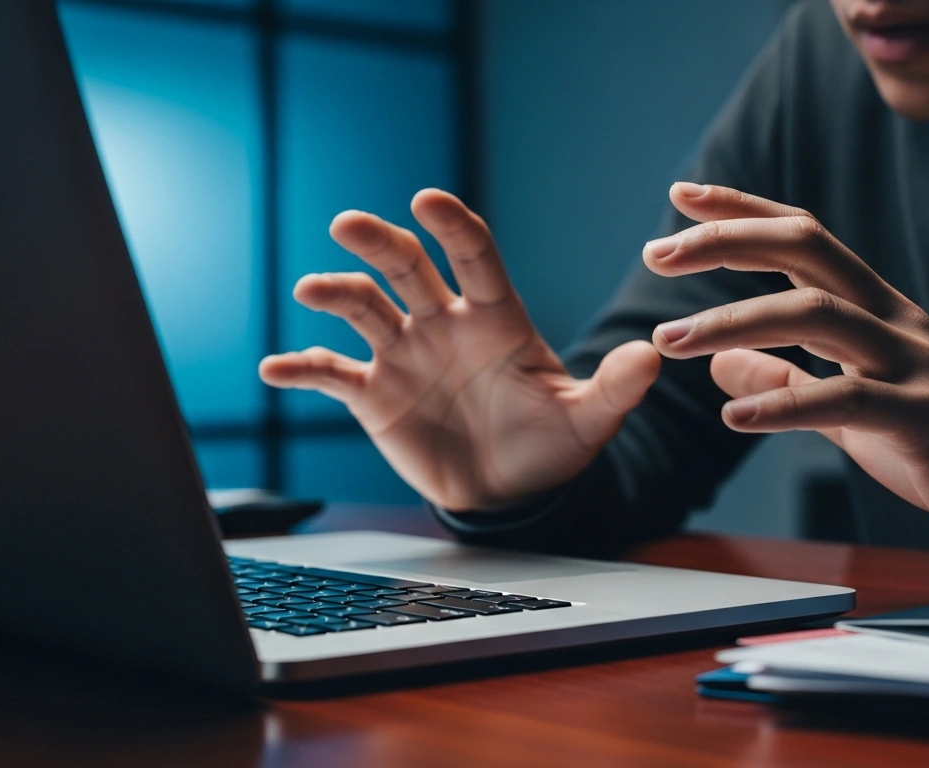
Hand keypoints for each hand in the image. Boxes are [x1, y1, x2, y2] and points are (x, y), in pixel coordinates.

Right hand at [259, 189, 660, 510]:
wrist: (510, 492)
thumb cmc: (551, 445)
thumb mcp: (589, 420)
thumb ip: (615, 388)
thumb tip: (652, 357)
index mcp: (495, 317)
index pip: (474, 257)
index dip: (453, 227)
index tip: (429, 201)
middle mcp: (443, 323)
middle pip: (406, 267)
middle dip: (379, 242)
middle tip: (351, 225)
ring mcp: (404, 354)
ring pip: (362, 307)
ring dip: (334, 293)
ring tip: (313, 290)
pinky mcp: (372, 393)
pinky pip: (330, 372)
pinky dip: (301, 367)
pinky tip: (276, 368)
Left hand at [644, 183, 928, 556]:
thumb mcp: (850, 407)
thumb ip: (789, 380)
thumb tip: (722, 364)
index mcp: (874, 309)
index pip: (804, 236)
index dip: (743, 210)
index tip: (683, 195)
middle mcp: (892, 320)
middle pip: (807, 250)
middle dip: (726, 242)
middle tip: (657, 252)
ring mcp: (913, 364)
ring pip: (818, 315)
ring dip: (734, 321)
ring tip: (669, 341)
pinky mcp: (925, 418)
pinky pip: (848, 401)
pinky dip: (786, 406)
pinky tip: (734, 417)